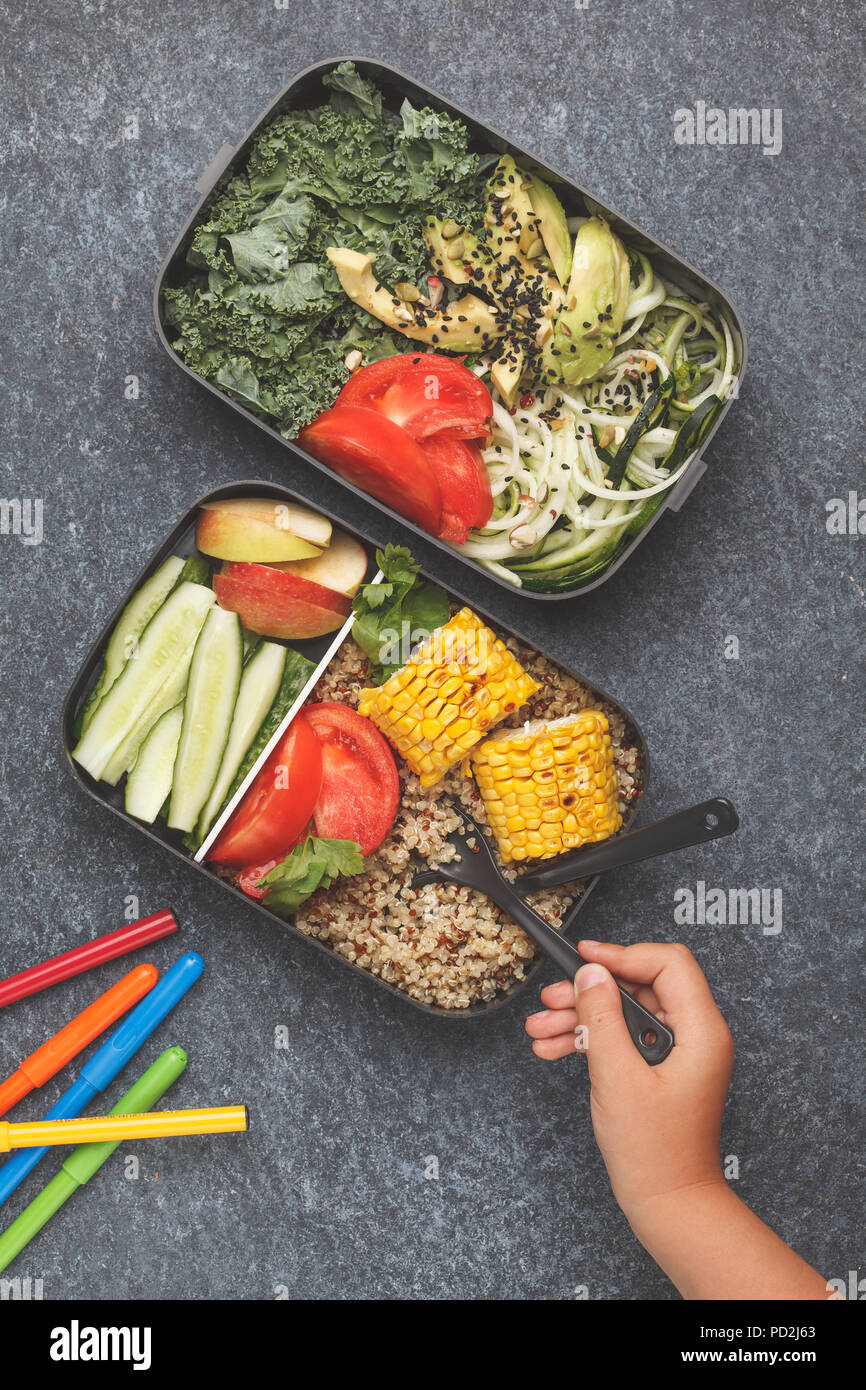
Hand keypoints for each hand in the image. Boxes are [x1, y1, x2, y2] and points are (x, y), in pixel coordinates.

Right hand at [525, 940, 733, 1218]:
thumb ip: (601, 1018)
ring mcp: (678, 1052)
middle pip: (640, 985)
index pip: (667, 964)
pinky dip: (590, 1039)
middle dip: (590, 992)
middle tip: (552, 1000)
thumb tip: (591, 973)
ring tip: (542, 1029)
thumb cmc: (655, 1153)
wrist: (668, 1204)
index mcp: (701, 1031)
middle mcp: (695, 1035)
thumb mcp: (617, 1077)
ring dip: (581, 1017)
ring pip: (626, 1011)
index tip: (585, 957)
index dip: (623, 954)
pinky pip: (624, 1037)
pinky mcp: (661, 1068)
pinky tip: (556, 1048)